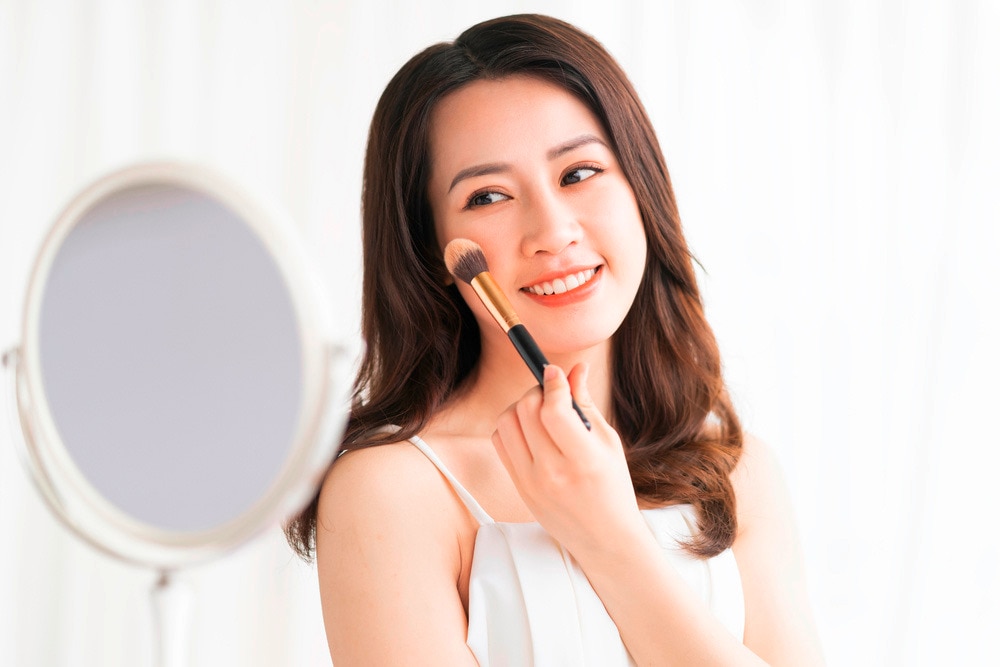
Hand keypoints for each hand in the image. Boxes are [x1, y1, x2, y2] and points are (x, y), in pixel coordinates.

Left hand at [492, 363, 647, 558]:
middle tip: (551, 395)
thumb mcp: (608, 444)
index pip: (553, 411)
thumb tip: (574, 368)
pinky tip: (531, 432)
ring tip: (541, 414)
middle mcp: (553, 473)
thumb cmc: (613, 488)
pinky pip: (500, 442)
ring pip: (506, 422)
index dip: (552, 384)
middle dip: (537, 392)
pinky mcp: (518, 488)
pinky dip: (511, 428)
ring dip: (521, 408)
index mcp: (584, 461)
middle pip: (525, 410)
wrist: (604, 539)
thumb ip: (585, 404)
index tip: (555, 372)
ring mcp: (530, 483)